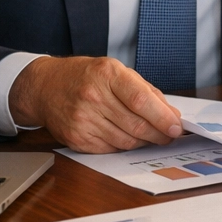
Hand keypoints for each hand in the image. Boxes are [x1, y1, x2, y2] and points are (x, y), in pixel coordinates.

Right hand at [9, 56, 184, 153]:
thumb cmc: (84, 77)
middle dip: (159, 134)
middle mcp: (93, 96)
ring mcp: (82, 120)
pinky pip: (111, 149)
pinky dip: (125, 146)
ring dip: (144, 142)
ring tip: (152, 136)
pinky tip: (128, 138)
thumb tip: (171, 114)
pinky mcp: (77, 139)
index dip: (162, 117)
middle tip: (170, 135)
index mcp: (107, 74)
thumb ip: (145, 91)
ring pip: (126, 141)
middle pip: (136, 124)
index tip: (177, 126)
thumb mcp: (115, 71)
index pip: (140, 100)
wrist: (44, 88)